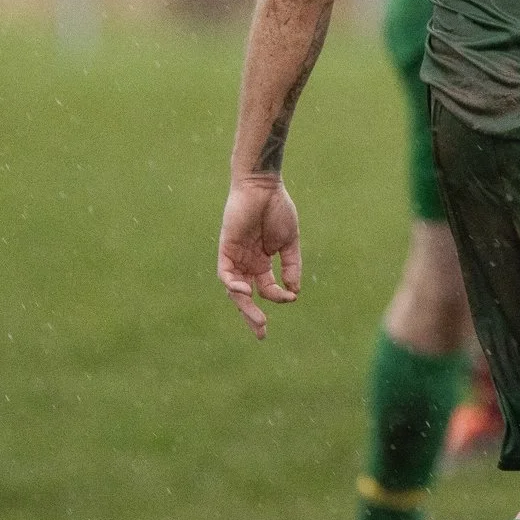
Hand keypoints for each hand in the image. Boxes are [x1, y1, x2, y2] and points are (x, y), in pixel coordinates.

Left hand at [217, 175, 302, 338]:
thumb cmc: (277, 208)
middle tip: (261, 334)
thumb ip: (291, 265)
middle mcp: (246, 262)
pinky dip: (232, 284)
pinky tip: (246, 290)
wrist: (263, 185)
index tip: (291, 298)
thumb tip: (294, 292)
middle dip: (253, 316)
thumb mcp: (289, 241)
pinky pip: (225, 273)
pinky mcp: (226, 248)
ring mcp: (235, 256)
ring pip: (235, 289)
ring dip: (244, 306)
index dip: (279, 296)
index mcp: (262, 261)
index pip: (267, 289)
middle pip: (246, 296)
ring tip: (258, 320)